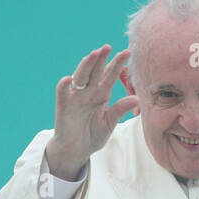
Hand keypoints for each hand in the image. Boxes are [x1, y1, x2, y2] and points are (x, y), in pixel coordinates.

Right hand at [46, 45, 140, 179]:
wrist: (76, 150)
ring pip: (80, 76)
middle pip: (95, 71)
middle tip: (108, 47)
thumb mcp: (109, 124)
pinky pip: (62, 92)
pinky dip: (64, 85)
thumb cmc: (93, 136)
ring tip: (93, 55)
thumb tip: (136, 99)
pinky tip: (69, 79)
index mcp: (101, 94)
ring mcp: (75, 96)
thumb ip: (119, 110)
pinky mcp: (63, 105)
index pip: (110, 75)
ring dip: (85, 65)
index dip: (117, 64)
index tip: (127, 53)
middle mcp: (89, 91)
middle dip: (101, 59)